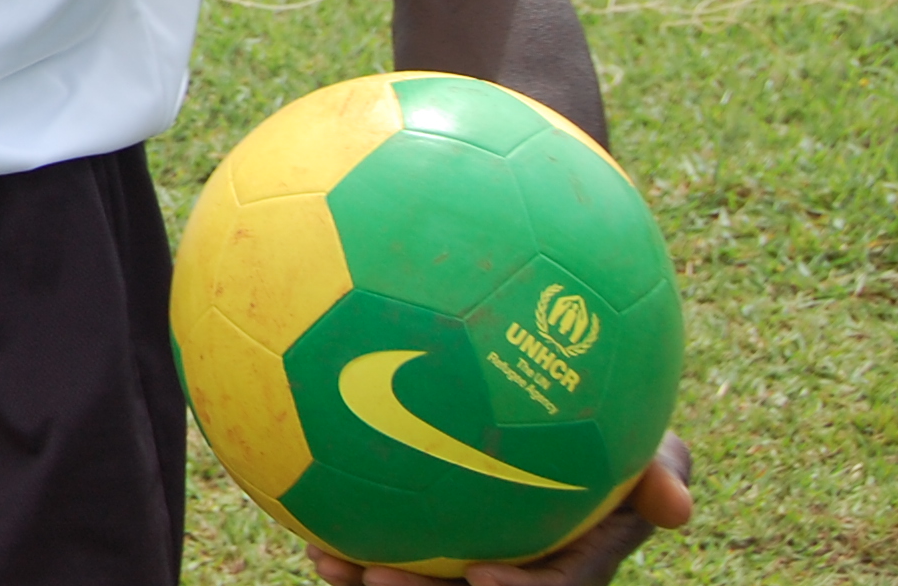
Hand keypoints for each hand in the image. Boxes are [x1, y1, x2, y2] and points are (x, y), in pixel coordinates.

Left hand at [307, 436, 691, 585]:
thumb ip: (662, 471)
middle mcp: (514, 568)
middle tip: (379, 578)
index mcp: (571, 563)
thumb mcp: (652, 448)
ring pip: (419, 578)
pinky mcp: (428, 532)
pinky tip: (308, 519)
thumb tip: (677, 506)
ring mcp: (469, 553)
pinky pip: (384, 542)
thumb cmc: (616, 430)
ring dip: (370, 578)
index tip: (483, 579)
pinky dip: (349, 536)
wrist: (560, 417)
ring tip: (327, 560)